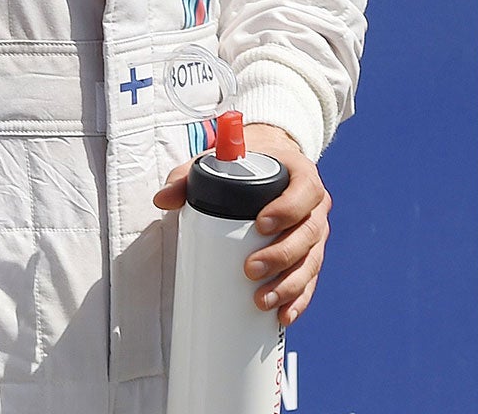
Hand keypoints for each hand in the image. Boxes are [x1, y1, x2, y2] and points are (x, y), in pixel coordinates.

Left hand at [153, 122, 330, 325]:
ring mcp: (315, 233)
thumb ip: (186, 176)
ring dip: (289, 285)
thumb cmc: (242, 167)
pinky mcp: (310, 255)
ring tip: (262, 300)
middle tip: (251, 269)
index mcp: (300, 176)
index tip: (261, 224)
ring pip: (310, 262)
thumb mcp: (217, 163)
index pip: (303, 192)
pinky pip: (310, 280)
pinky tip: (284, 314)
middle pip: (308, 234)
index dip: (287, 210)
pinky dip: (298, 299)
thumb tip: (162, 200)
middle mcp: (314, 207)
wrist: (265, 168)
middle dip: (281, 256)